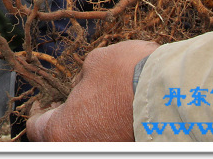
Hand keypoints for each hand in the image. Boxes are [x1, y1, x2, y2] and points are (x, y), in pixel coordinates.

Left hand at [27, 40, 158, 140]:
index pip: (37, 128)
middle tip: (77, 101)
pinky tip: (124, 111)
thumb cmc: (129, 74)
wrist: (175, 91)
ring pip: (91, 140)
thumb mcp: (95, 63)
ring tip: (107, 103)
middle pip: (64, 137)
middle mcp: (81, 150)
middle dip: (69, 118)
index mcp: (61, 131)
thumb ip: (81, 79)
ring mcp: (106, 151)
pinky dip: (114, 129)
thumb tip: (83, 85)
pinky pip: (113, 139)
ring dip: (94, 125)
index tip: (44, 102)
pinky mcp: (129, 149)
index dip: (40, 111)